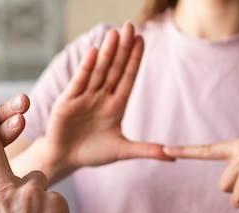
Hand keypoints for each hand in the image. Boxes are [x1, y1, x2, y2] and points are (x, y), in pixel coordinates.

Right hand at [42, 22, 171, 173]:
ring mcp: (84, 97)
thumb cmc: (93, 153)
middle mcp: (101, 97)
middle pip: (115, 69)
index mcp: (116, 105)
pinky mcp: (67, 102)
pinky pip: (79, 82)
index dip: (135, 59)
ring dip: (107, 53)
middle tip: (130, 26)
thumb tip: (172, 156)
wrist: (65, 159)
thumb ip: (146, 150)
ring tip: (115, 33)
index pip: (128, 77)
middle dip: (123, 48)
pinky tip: (94, 52)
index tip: (142, 39)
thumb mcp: (123, 151)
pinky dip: (86, 68)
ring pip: (98, 71)